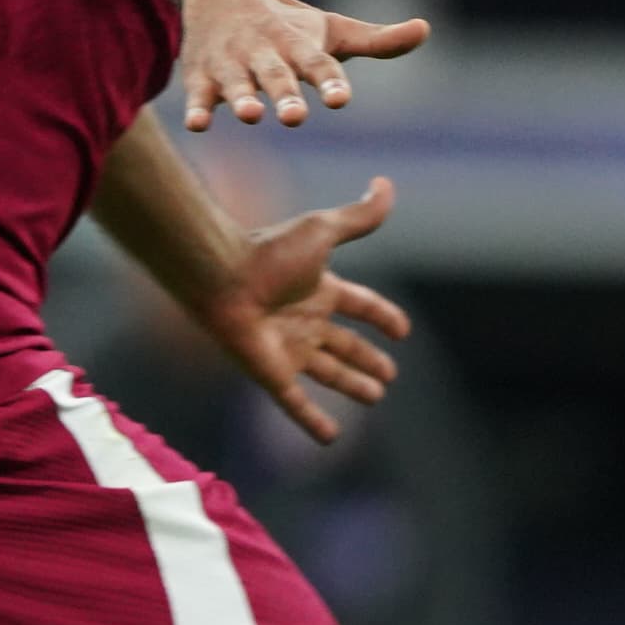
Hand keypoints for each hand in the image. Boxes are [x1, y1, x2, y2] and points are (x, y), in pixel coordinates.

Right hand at [173, 0, 425, 131]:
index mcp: (299, 45)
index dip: (329, 82)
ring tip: (251, 116)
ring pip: (238, 83)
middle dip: (286, 96)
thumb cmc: (287, 22)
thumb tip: (426, 29)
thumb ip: (378, 41)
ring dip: (243, 99)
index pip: (319, 65)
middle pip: (278, 76)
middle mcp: (266, 53)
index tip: (340, 100)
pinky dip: (197, 108)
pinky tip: (198, 126)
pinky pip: (198, 94)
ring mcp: (232, 63)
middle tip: (296, 118)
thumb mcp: (332, 29)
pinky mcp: (202, 75)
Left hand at [193, 173, 409, 441]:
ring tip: (375, 397)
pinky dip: (313, 421)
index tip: (403, 330)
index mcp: (317, 288)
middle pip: (344, 344)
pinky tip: (330, 439)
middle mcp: (304, 320)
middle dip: (367, 359)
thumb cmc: (268, 251)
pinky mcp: (272, 374)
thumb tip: (387, 185)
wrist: (221, 277)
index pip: (359, 304)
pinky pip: (296, 404)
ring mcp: (288, 349)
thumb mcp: (322, 231)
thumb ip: (358, 216)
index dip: (382, 316)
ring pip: (328, 374)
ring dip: (352, 385)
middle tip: (389, 375)